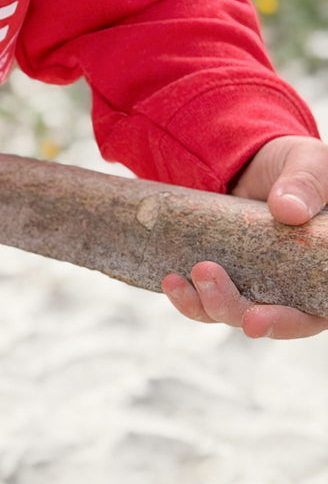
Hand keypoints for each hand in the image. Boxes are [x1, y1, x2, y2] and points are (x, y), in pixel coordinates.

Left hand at [161, 135, 327, 339]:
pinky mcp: (225, 276)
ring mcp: (255, 286)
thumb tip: (288, 210)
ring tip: (177, 280)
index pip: (310, 314)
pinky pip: (206, 298)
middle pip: (265, 318)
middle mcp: (291, 289)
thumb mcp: (309, 165)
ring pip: (231, 312)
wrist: (259, 160)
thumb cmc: (299, 168)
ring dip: (203, 303)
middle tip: (206, 275)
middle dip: (232, 309)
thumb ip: (306, 185)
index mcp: (321, 273)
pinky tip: (171, 279)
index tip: (255, 321)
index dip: (285, 323)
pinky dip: (188, 296)